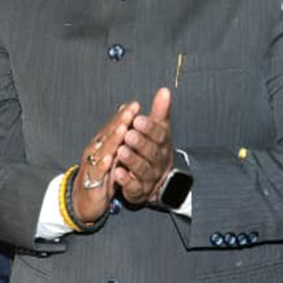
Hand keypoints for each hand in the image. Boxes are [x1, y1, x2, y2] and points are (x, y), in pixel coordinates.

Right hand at [71, 101, 139, 223]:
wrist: (84, 200)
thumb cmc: (101, 175)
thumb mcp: (113, 156)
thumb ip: (119, 138)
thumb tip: (126, 117)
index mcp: (102, 143)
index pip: (114, 126)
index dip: (124, 115)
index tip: (135, 105)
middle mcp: (96, 150)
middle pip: (108, 134)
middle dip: (120, 122)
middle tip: (131, 110)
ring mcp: (92, 164)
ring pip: (103, 150)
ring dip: (113, 139)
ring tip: (124, 129)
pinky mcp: (92, 181)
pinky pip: (97, 171)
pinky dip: (103, 164)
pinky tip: (110, 158)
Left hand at [112, 87, 173, 205]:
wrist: (156, 180)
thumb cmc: (153, 149)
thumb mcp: (158, 130)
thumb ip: (160, 112)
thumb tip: (164, 90)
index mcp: (162, 145)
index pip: (159, 135)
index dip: (149, 128)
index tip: (138, 119)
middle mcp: (158, 161)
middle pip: (151, 153)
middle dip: (140, 143)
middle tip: (128, 134)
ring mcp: (150, 177)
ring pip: (143, 169)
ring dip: (132, 160)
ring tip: (121, 151)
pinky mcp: (139, 191)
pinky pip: (134, 187)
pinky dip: (126, 180)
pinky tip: (117, 173)